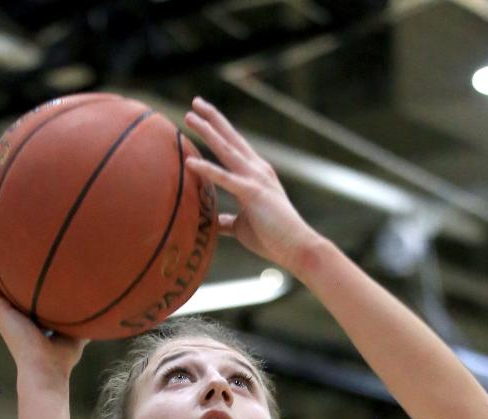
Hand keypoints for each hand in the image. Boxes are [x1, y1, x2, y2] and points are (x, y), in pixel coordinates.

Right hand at [0, 227, 86, 381]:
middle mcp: (11, 308)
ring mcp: (1, 307)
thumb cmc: (61, 358)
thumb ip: (83, 316)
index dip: (18, 268)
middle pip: (1, 276)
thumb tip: (101, 303)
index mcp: (26, 313)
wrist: (46, 370)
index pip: (20, 286)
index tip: (20, 247)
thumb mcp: (75, 332)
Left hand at [184, 97, 319, 274]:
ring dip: (208, 131)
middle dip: (212, 118)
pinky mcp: (252, 194)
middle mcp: (257, 170)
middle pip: (230, 138)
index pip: (235, 146)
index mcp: (256, 174)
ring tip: (189, 116)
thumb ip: (228, 220)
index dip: (219, 128)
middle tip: (194, 102)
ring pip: (227, 149)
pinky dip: (207, 169)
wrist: (298, 248)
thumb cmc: (273, 239)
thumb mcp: (244, 226)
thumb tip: (214, 222)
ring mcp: (255, 179)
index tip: (203, 114)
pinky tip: (190, 162)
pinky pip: (225, 179)